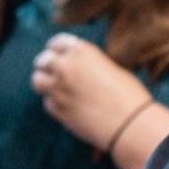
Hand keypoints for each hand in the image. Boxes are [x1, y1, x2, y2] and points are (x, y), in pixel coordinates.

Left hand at [31, 34, 150, 150]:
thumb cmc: (129, 95)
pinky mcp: (58, 110)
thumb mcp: (111, 68)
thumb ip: (89, 65)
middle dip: (46, 65)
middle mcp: (66, 67)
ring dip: (44, 83)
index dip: (56, 48)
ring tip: (54, 87)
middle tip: (50, 70)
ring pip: (37, 81)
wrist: (130, 125)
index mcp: (82, 52)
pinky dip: (54, 103)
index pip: (57, 43)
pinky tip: (67, 105)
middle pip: (42, 60)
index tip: (56, 53)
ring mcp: (59, 89)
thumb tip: (80, 69)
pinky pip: (47, 102)